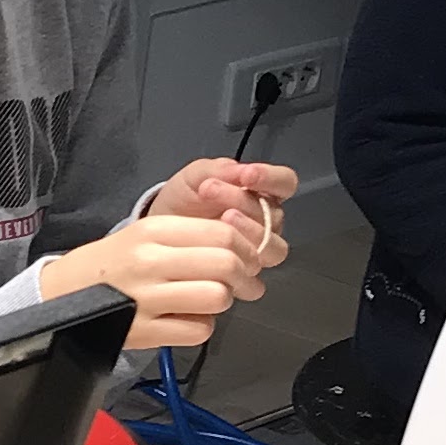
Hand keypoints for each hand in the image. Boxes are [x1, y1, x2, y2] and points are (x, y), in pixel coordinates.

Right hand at [42, 212, 271, 352]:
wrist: (61, 293)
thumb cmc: (111, 264)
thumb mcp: (145, 234)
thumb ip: (191, 235)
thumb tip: (242, 249)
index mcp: (153, 230)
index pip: (223, 232)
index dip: (248, 247)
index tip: (249, 257)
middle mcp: (150, 261)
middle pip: (226, 263)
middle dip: (245, 276)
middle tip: (245, 283)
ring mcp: (146, 298)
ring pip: (216, 297)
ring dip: (223, 301)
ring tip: (212, 301)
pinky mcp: (144, 331)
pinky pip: (197, 330)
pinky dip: (201, 327)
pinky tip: (188, 319)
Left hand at [151, 156, 297, 261]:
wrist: (159, 229)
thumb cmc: (183, 201)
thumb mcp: (195, 175)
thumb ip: (220, 169)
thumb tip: (241, 171)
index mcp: (262, 193)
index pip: (286, 183)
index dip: (272, 178)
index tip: (247, 175)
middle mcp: (266, 223)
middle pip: (274, 216)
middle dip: (242, 200)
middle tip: (209, 189)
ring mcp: (257, 250)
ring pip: (272, 247)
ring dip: (246, 231)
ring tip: (218, 218)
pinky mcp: (243, 275)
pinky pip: (254, 272)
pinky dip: (237, 260)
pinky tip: (214, 249)